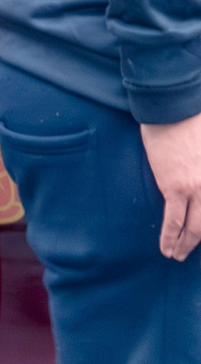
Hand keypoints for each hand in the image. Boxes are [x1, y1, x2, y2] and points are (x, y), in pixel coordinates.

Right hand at [145, 113, 200, 258]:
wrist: (172, 108)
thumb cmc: (194, 120)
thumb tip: (194, 180)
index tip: (197, 236)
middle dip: (196, 242)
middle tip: (187, 254)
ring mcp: (196, 188)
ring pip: (192, 227)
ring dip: (184, 244)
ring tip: (176, 255)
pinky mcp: (174, 186)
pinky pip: (173, 218)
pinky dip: (170, 236)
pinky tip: (166, 248)